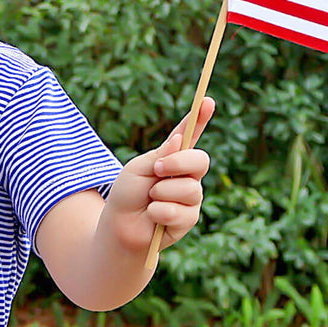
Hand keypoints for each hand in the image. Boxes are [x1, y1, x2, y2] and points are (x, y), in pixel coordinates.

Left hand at [106, 98, 213, 249]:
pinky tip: (153, 215)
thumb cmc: (127, 194)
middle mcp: (187, 175)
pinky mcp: (188, 218)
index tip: (206, 101)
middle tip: (157, 170)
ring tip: (149, 199)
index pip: (190, 135)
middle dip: (178, 163)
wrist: (120, 225)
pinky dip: (160, 212)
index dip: (200, 119)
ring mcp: (190, 197)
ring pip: (189, 188)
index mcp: (173, 157)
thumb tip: (178, 141)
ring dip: (161, 192)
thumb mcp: (138, 168)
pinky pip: (180, 211)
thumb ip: (159, 155)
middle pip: (200, 160)